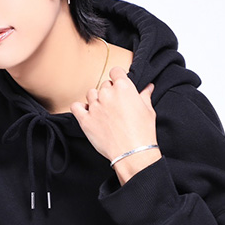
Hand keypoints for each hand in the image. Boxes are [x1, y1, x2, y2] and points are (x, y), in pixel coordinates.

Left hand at [71, 66, 160, 183]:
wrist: (133, 152)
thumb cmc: (143, 132)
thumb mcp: (148, 110)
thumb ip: (144, 95)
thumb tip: (148, 87)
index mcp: (123, 87)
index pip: (115, 71)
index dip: (118, 78)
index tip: (119, 86)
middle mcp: (107, 94)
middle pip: (104, 84)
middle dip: (109, 92)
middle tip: (115, 105)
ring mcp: (95, 106)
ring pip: (90, 94)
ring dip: (96, 99)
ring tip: (103, 111)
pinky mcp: (85, 119)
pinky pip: (76, 107)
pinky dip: (80, 108)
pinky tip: (87, 113)